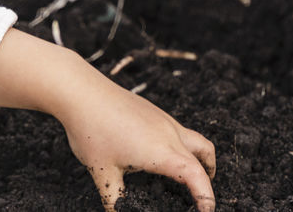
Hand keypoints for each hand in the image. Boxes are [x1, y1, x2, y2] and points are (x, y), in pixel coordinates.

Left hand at [0, 30, 215, 209]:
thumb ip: (114, 199)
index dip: (206, 195)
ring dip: (201, 157)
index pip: (196, 176)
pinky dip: (185, 146)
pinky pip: (179, 130)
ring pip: (194, 139)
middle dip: (209, 176)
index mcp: (162, 152)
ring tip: (192, 173)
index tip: (207, 211)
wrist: (83, 92)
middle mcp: (169, 134)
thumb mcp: (103, 174)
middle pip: (204, 153)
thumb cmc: (92, 132)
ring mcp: (163, 120)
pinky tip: (163, 153)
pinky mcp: (154, 112)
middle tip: (203, 196)